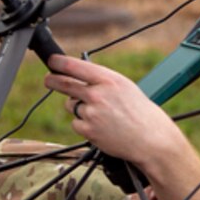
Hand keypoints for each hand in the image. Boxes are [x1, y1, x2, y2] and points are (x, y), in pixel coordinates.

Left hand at [44, 54, 187, 171]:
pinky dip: (84, 125)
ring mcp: (92, 113)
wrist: (151, 138)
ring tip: (99, 114)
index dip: (59, 63)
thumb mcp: (125, 87)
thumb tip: (79, 77)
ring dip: (78, 108)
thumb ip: (103, 81)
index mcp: (109, 80)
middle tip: (48, 79)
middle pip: (65, 84)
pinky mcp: (88, 130)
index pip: (76, 67)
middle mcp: (98, 94)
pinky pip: (76, 123)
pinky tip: (101, 127)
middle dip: (53, 81)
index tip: (52, 61)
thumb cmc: (141, 112)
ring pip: (71, 106)